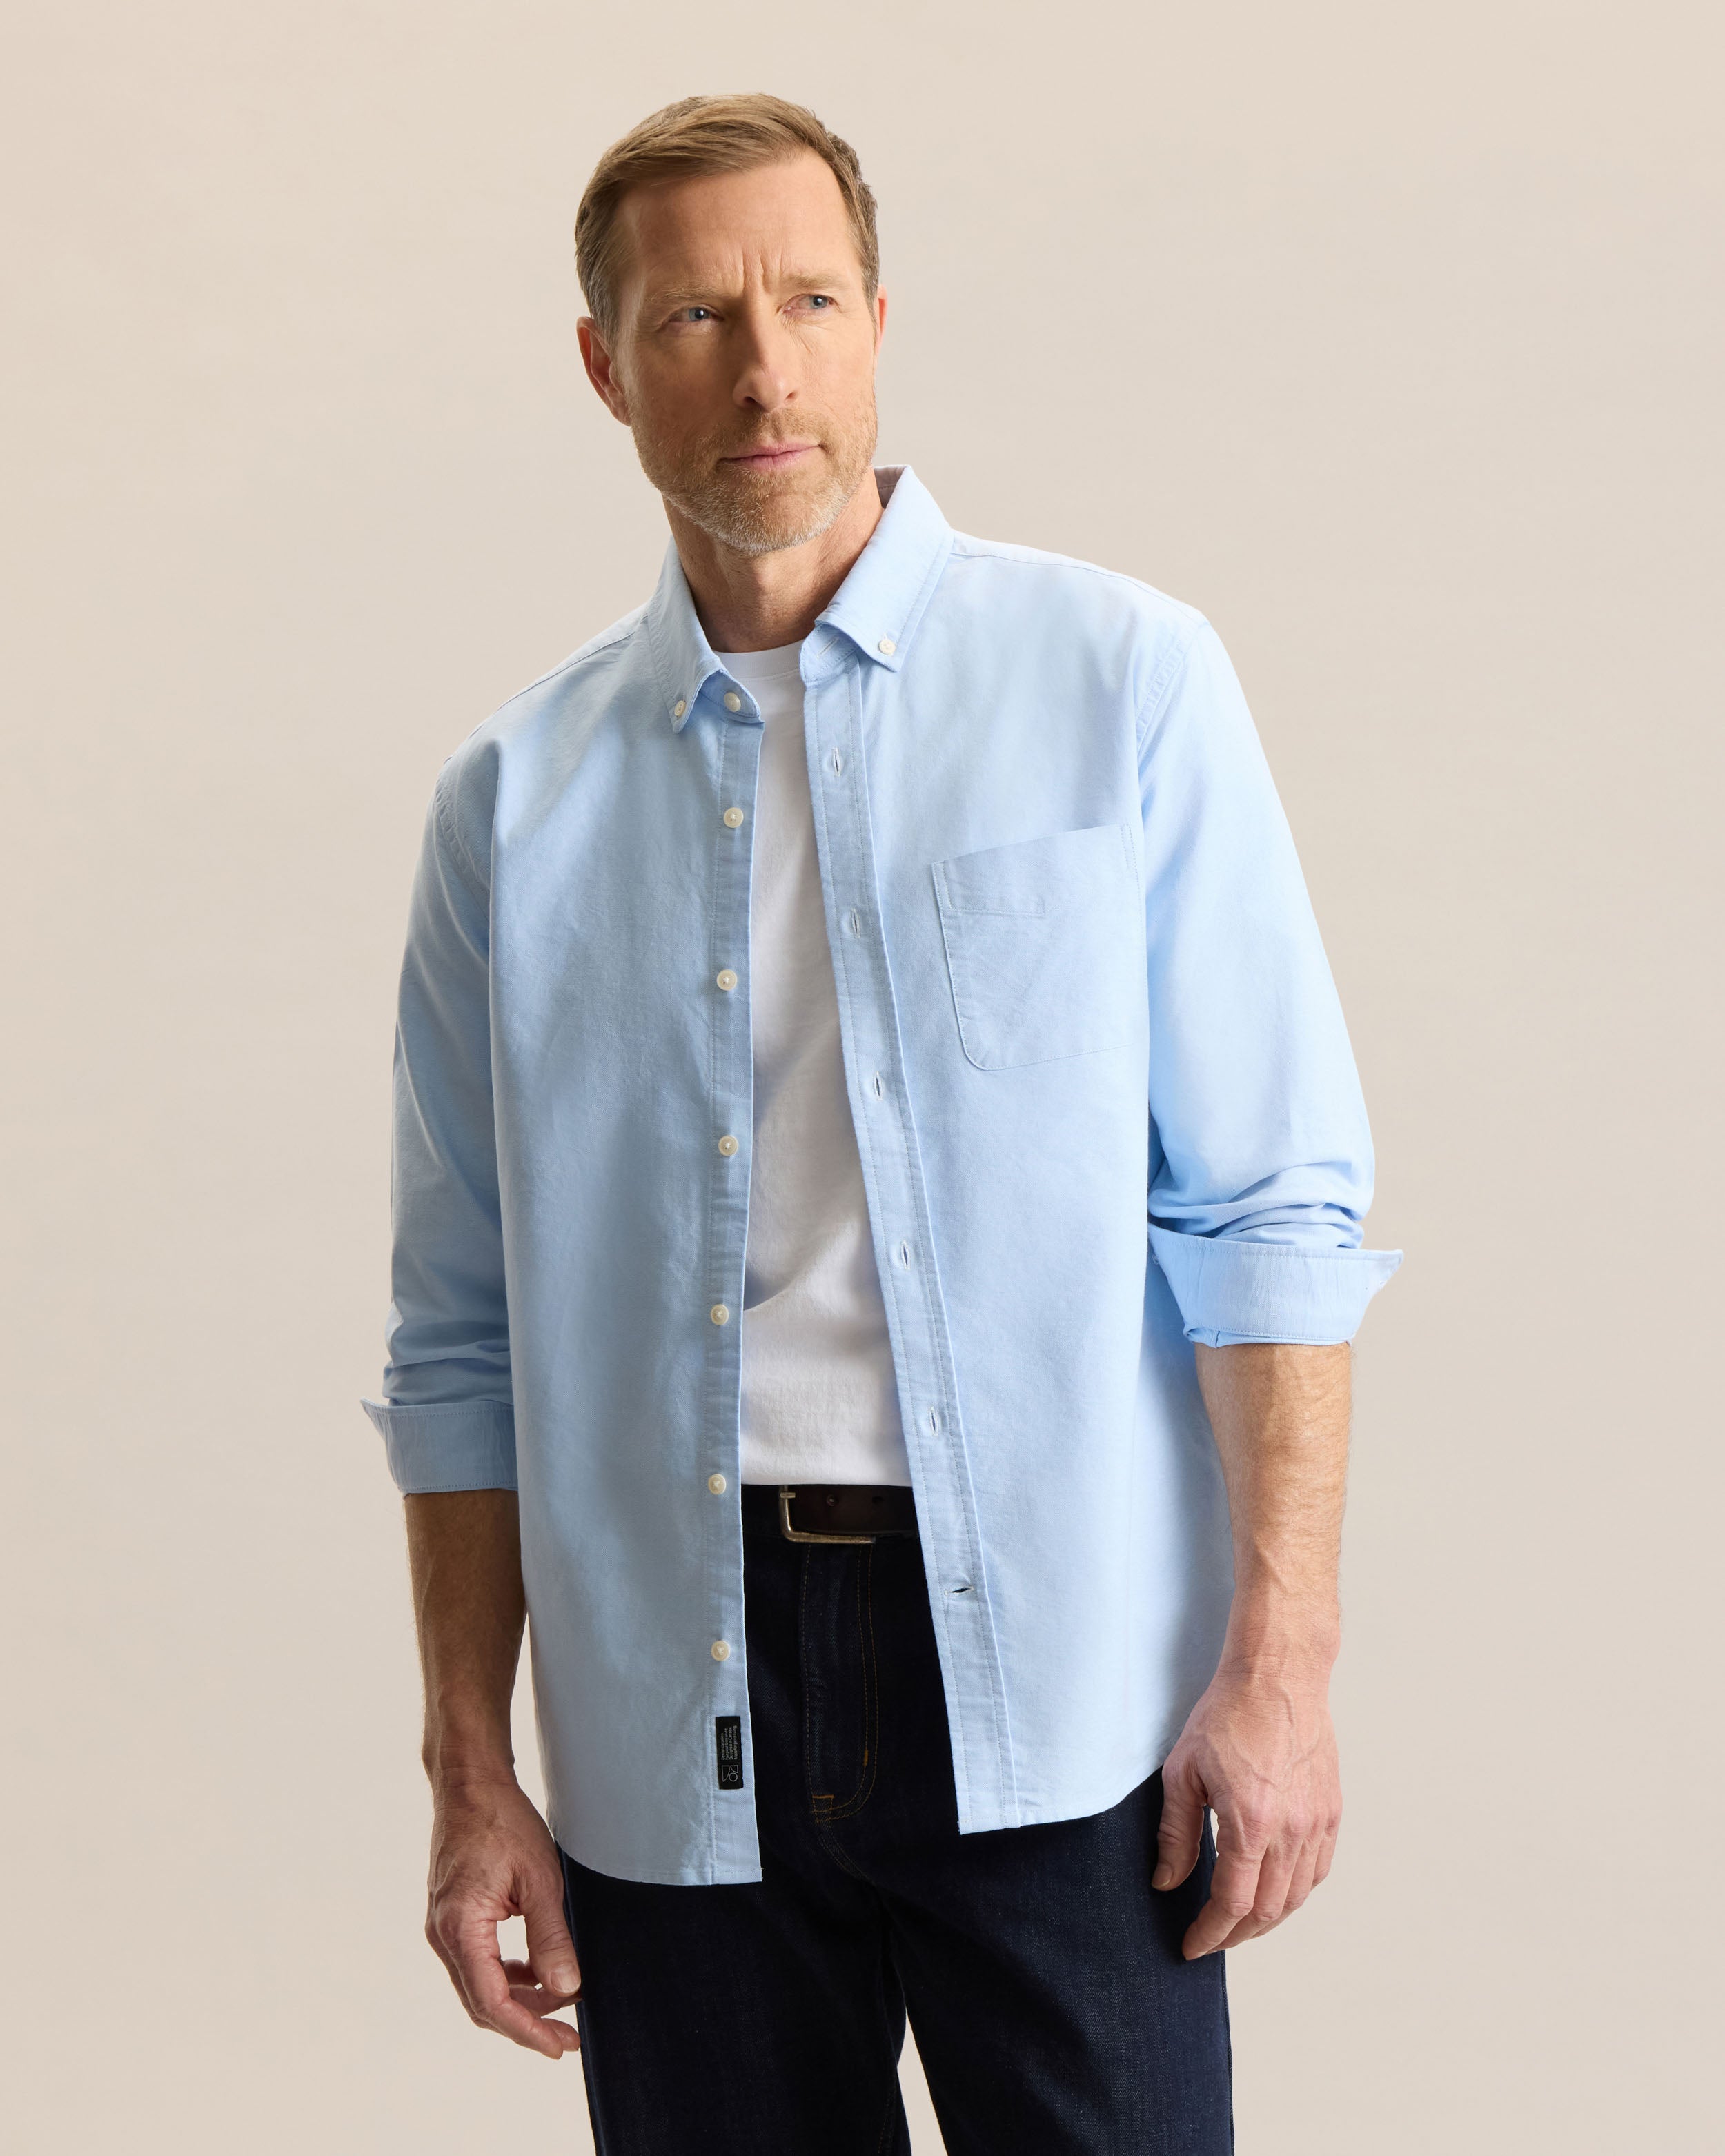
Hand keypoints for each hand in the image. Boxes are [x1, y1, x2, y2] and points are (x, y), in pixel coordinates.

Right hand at [424, 1771, 582, 2057]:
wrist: (471, 1783)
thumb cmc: (503, 1821)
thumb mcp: (540, 1878)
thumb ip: (551, 1937)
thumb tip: (567, 1988)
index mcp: (461, 1927)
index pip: (492, 2001)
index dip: (528, 2030)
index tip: (560, 2046)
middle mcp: (443, 1934)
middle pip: (482, 2001)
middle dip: (526, 2023)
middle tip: (568, 2037)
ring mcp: (443, 1926)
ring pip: (480, 1984)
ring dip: (519, 2000)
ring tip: (563, 2003)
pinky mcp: (452, 1916)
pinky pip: (478, 1961)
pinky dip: (508, 1974)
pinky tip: (538, 1972)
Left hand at [1152, 1660, 1341, 1958]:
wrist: (1277, 1677)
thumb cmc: (1228, 1716)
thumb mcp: (1183, 1772)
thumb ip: (1175, 1834)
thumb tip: (1167, 1882)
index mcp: (1251, 1823)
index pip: (1232, 1903)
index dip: (1210, 1933)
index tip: (1191, 1946)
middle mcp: (1291, 1831)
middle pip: (1267, 1910)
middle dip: (1235, 1935)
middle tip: (1210, 1938)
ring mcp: (1317, 1823)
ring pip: (1296, 1897)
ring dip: (1266, 1919)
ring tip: (1237, 1923)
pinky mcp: (1331, 1812)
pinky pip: (1317, 1871)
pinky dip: (1294, 1893)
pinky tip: (1274, 1891)